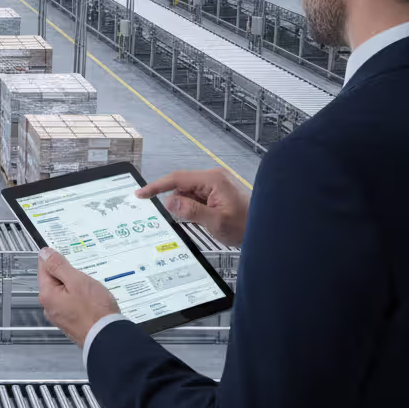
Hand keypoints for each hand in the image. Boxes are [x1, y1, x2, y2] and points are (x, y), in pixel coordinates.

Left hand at [37, 247, 119, 346]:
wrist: (108, 337)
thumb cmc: (94, 310)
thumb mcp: (76, 281)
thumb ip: (59, 266)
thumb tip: (44, 253)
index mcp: (47, 295)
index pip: (43, 267)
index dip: (56, 259)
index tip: (69, 258)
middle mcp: (50, 306)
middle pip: (54, 280)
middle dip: (68, 274)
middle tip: (84, 274)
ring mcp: (60, 315)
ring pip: (65, 292)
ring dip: (76, 286)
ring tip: (91, 287)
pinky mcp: (71, 321)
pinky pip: (72, 302)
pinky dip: (80, 297)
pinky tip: (92, 298)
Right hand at [136, 169, 250, 246]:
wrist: (268, 230)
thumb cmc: (247, 225)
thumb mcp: (216, 222)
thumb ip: (191, 211)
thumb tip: (169, 202)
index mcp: (212, 180)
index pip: (177, 179)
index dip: (156, 186)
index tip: (140, 194)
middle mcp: (213, 178)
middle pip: (182, 186)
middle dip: (179, 204)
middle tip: (191, 220)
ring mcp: (216, 184)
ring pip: (188, 194)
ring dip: (189, 208)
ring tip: (207, 222)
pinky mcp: (217, 192)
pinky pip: (197, 198)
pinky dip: (195, 209)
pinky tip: (207, 219)